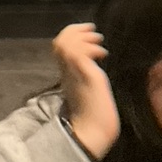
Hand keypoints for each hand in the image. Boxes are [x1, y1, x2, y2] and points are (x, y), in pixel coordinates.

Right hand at [53, 22, 118, 161]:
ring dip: (85, 37)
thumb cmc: (91, 114)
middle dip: (76, 30)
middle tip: (93, 30)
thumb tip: (91, 65)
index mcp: (65, 72)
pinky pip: (80, 53)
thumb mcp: (84, 88)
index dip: (70, 33)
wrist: (92, 131)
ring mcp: (74, 73)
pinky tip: (102, 54)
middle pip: (60, 41)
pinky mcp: (85, 76)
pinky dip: (92, 48)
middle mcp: (66, 70)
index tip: (87, 30)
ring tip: (99, 42)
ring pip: (67, 43)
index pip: (59, 45)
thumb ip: (82, 75)